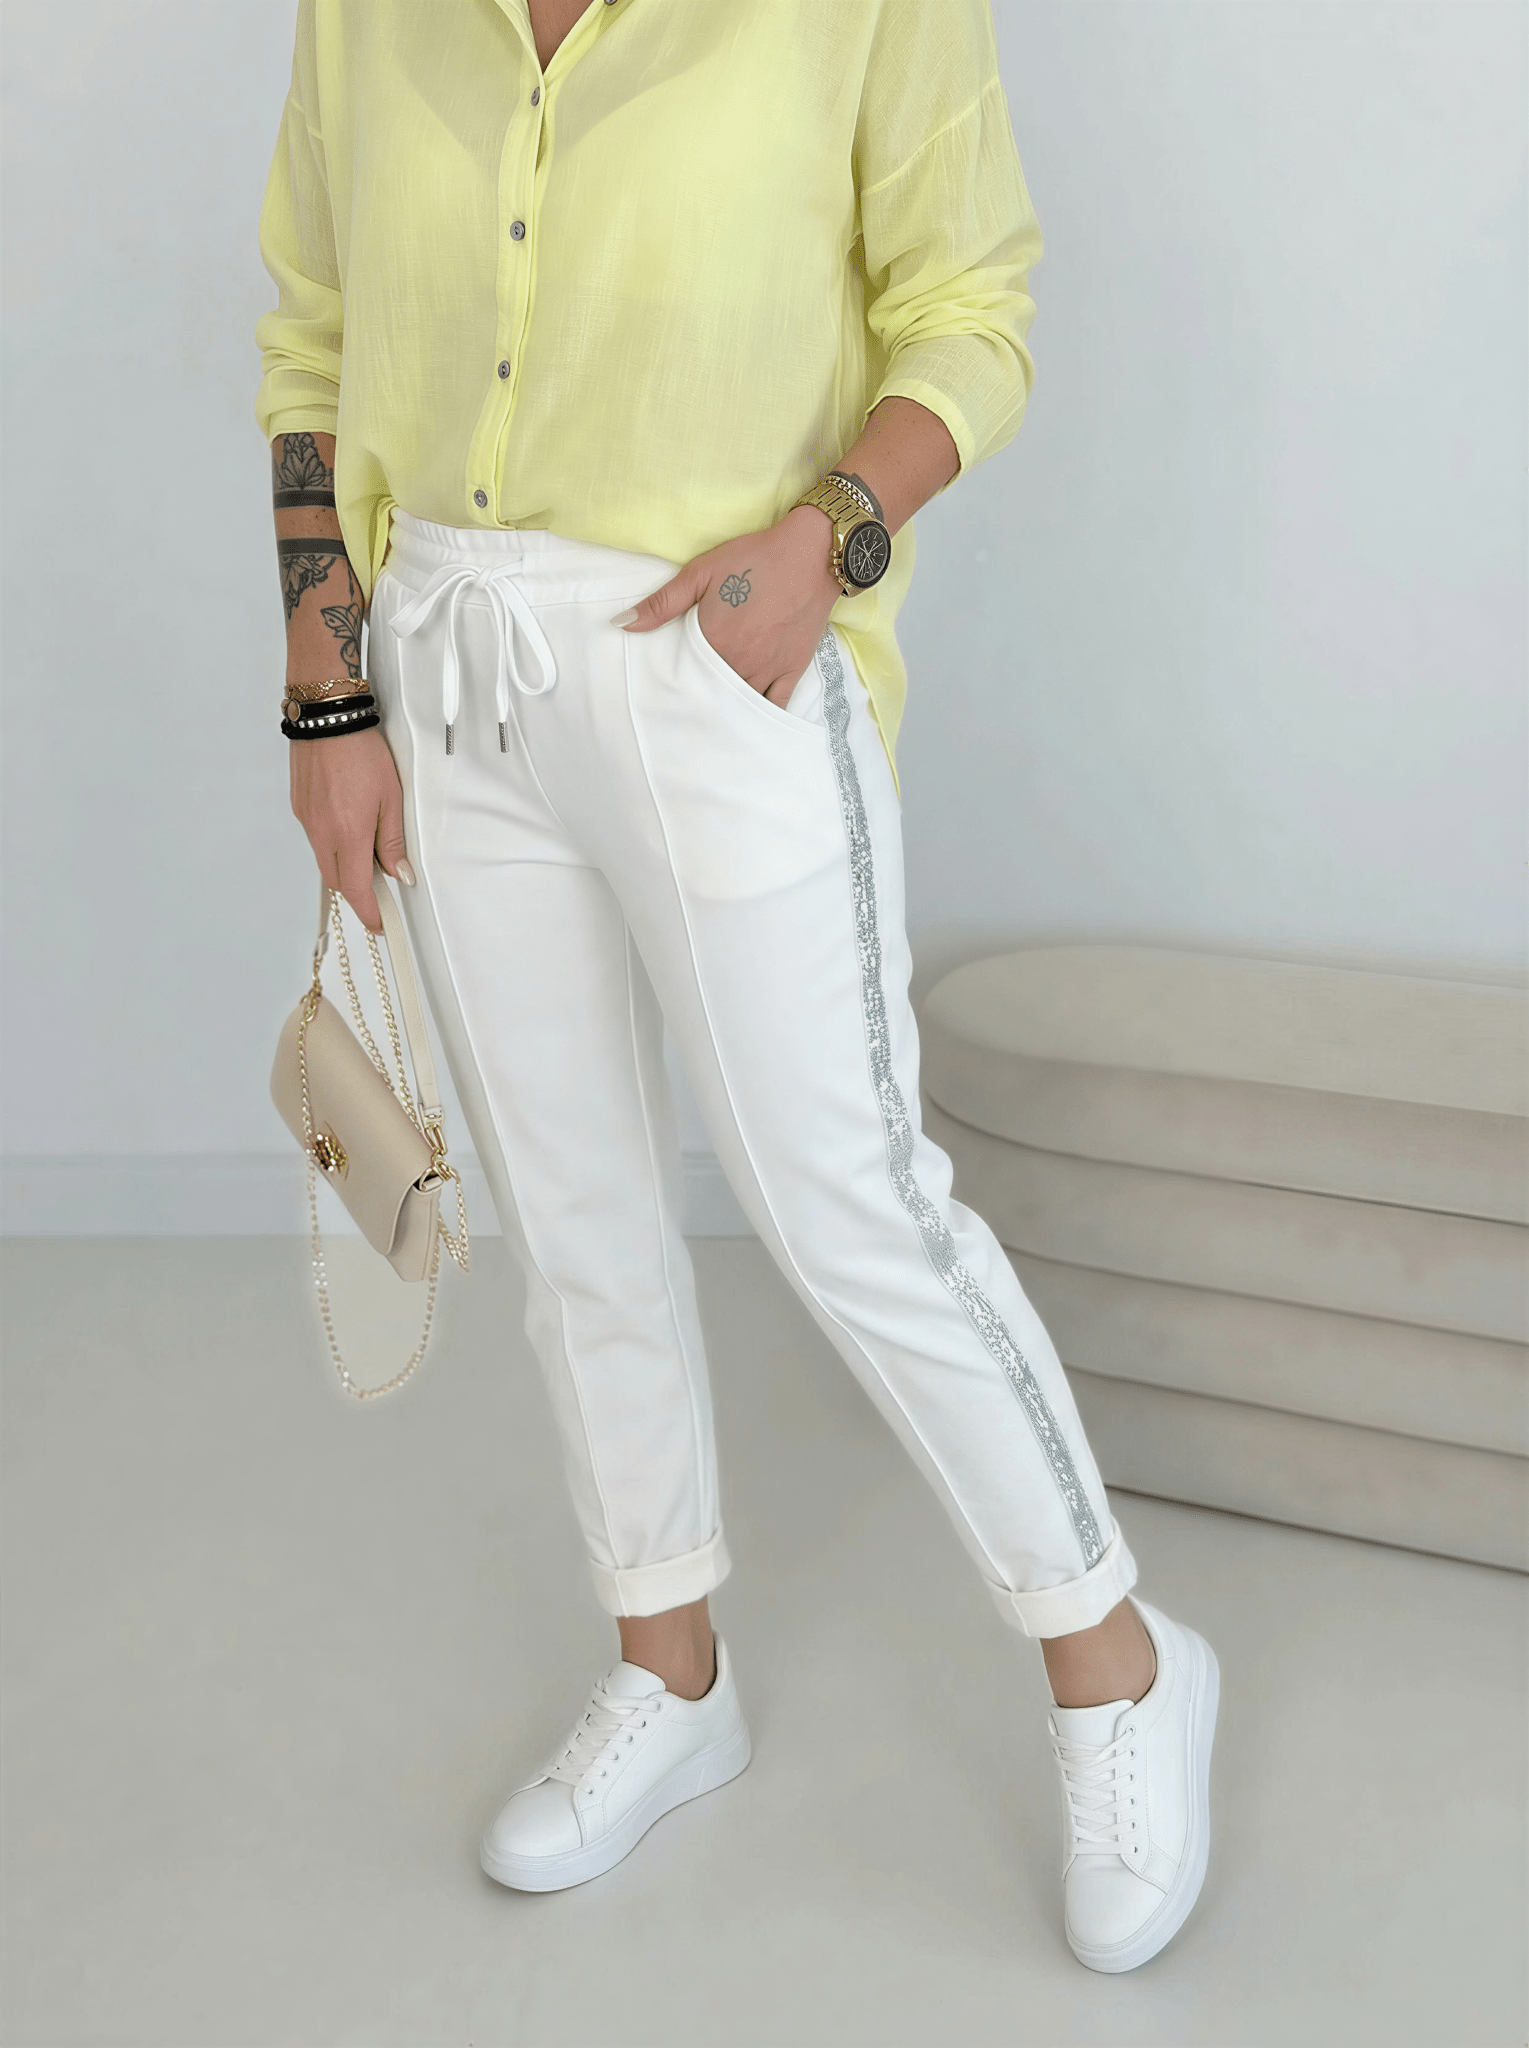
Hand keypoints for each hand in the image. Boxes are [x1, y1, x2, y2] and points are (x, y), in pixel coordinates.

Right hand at [288, 722, 411, 933]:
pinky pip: (316, 839)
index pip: (357, 888)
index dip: (370, 912)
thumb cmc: (363, 752)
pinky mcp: (299, 808)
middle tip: (380, 888)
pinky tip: (348, 825)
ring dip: (345, 865)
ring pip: (325, 860)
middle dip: (358, 890)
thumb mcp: (391, 797)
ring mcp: (307, 821)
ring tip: (367, 848)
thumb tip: (399, 873)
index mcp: (349, 832)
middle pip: (338, 880)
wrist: (327, 718)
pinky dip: (333, 844)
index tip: (381, 923)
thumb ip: (393, 840)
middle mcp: (322, 832)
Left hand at [615, 505, 839, 705]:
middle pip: (712, 694)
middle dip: (698, 701)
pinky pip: (775, 705)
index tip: (663, 691)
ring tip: (709, 719)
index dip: (674, 684)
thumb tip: (621, 623)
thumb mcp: (701, 572)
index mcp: (713, 642)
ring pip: (740, 704)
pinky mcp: (792, 670)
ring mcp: (767, 670)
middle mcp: (739, 663)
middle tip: (683, 711)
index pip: (685, 676)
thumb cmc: (754, 558)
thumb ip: (662, 603)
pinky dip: (760, 716)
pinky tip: (747, 724)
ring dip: (725, 711)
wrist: (811, 553)